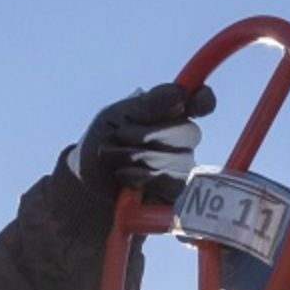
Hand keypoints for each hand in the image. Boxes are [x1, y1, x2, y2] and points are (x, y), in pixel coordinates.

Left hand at [72, 81, 215, 206]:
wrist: (86, 184)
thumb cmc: (102, 143)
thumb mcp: (115, 117)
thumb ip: (147, 105)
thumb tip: (179, 94)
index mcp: (170, 113)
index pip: (200, 101)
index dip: (203, 100)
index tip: (188, 102)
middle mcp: (181, 140)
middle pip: (188, 132)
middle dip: (149, 134)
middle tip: (121, 135)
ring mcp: (183, 168)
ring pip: (179, 159)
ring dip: (140, 157)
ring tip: (114, 160)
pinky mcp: (177, 195)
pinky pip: (175, 185)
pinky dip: (146, 179)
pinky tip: (126, 177)